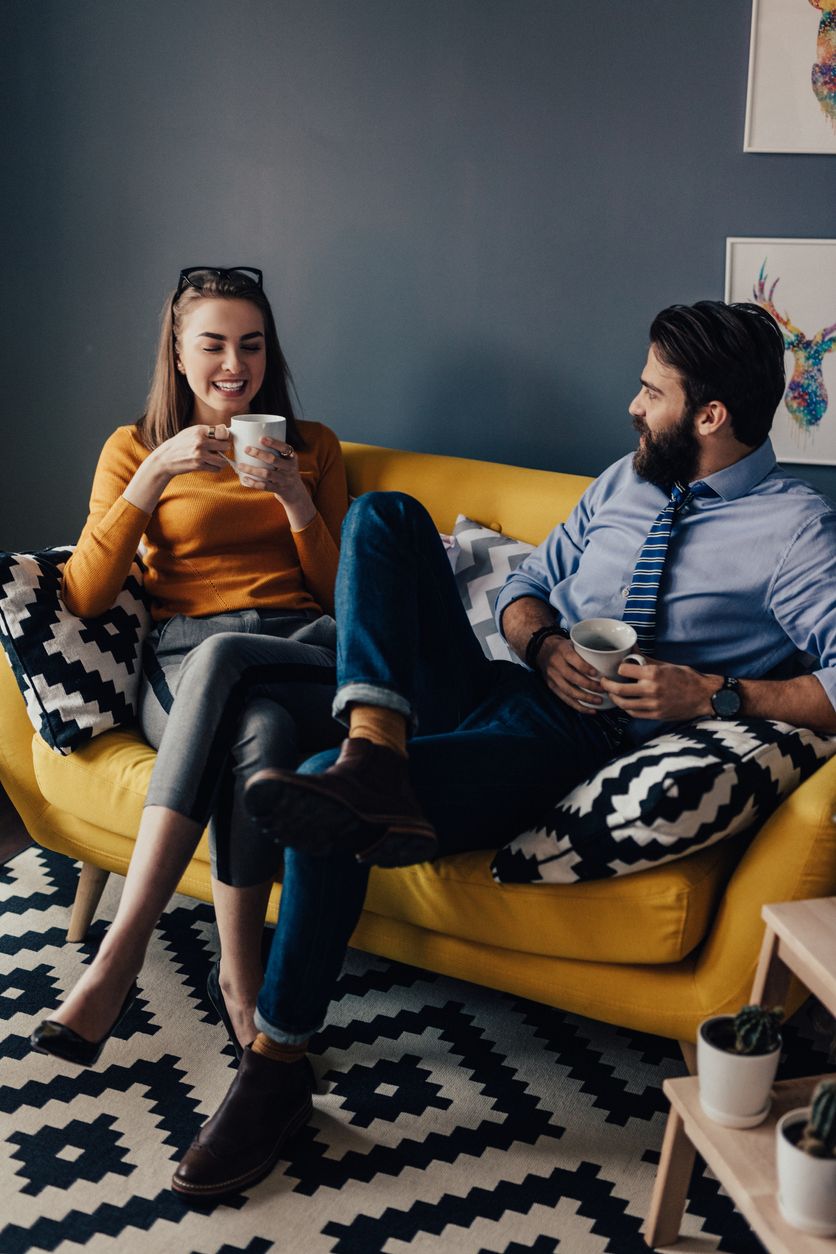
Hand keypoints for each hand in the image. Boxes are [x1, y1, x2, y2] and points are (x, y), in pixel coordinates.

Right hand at [149, 423, 230, 477]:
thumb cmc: (180, 444)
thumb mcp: (191, 432)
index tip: (224, 439)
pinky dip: (216, 468)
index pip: (223, 432)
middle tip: (221, 450)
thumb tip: (225, 428)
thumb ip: (208, 430)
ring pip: (223, 460)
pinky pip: (216, 468)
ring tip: (218, 459)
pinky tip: (211, 464)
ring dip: (222, 461)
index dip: (226, 437)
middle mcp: (200, 442)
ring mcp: (200, 455)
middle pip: (225, 446)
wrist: (166, 458)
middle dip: (225, 449)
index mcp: (199, 431)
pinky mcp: (199, 466)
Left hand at [236, 436, 315, 528]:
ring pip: (267, 474)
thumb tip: (250, 437)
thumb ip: (275, 451)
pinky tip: (245, 479)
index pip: (285, 448)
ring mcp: (284, 480)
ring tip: (240, 465)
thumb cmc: (284, 470)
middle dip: (259, 454)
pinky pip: (265, 486)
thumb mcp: (286, 460)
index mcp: (292, 458)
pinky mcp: (279, 489)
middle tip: (246, 449)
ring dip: (252, 469)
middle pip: (273, 460)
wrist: (295, 492)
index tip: (261, 438)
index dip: (274, 443)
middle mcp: (290, 468)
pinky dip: (254, 483)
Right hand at [536, 636, 607, 713]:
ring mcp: (552, 677)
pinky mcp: (552, 686)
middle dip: (589, 685)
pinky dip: (578, 706)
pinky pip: (565, 699)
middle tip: (603, 689)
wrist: (542, 650)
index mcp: (562, 651)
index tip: (596, 673)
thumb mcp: (572, 642)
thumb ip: (586, 650)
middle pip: (572, 677)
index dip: (584, 667)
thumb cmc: (564, 647)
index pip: (573, 659)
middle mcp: (556, 664)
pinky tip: (590, 710)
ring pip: (569, 690)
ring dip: (585, 698)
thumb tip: (611, 657)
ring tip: (599, 701)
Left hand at [601, 658, 717, 720]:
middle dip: (606, 685)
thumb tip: (632, 650)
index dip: (618, 668)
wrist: (704, 696)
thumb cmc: (687, 678)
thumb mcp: (666, 665)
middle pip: (619, 689)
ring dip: (614, 698)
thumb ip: (647, 660)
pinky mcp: (656, 715)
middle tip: (602, 682)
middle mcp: (651, 689)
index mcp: (654, 673)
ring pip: (624, 704)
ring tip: (612, 693)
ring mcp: (653, 704)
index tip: (618, 668)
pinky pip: (634, 713)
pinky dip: (626, 708)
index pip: (624, 669)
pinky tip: (625, 703)